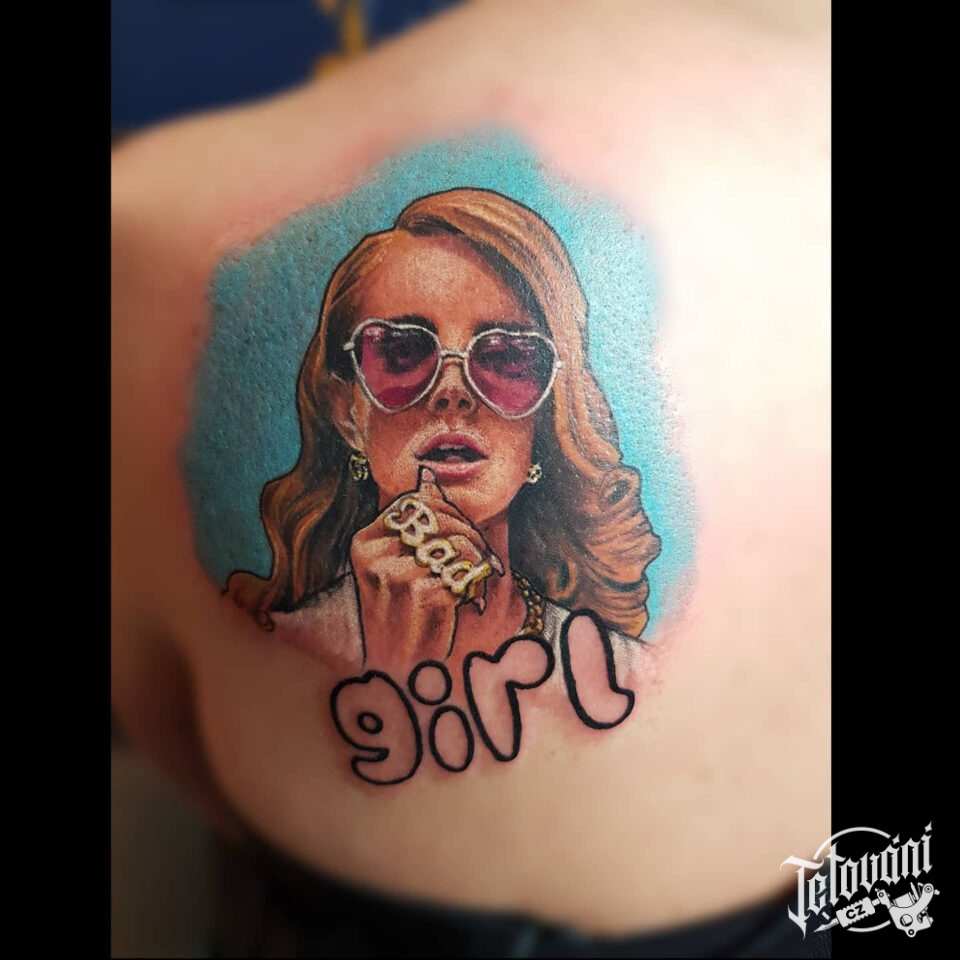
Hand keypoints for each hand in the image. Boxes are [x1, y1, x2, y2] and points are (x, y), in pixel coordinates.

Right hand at [350, 467, 504, 665]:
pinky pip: (464, 570)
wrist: (399, 676)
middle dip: (469, 532)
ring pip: (455, 543)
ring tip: (476, 579)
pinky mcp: (423, 595)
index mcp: (363, 543)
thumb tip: (428, 475)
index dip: (448, 510)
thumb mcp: (395, 568)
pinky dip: (476, 582)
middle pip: (438, 518)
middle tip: (482, 555)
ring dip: (477, 559)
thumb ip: (412, 525)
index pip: (415, 502)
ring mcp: (397, 575)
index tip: (463, 531)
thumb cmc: (402, 619)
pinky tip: (470, 600)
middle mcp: (374, 556)